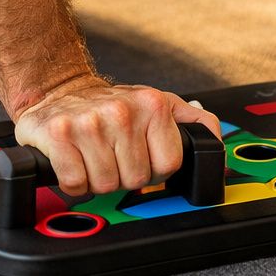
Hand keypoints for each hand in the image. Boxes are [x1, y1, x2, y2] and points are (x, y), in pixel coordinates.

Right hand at [12, 75, 222, 196]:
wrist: (59, 90)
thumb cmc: (111, 104)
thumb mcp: (160, 104)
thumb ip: (196, 122)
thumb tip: (217, 142)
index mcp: (153, 104)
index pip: (168, 165)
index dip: (154, 169)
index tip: (140, 155)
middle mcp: (122, 111)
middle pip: (135, 180)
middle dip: (123, 174)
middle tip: (112, 154)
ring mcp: (89, 122)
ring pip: (105, 185)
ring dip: (97, 179)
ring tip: (93, 155)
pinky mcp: (59, 135)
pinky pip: (75, 183)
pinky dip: (73, 180)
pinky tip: (74, 159)